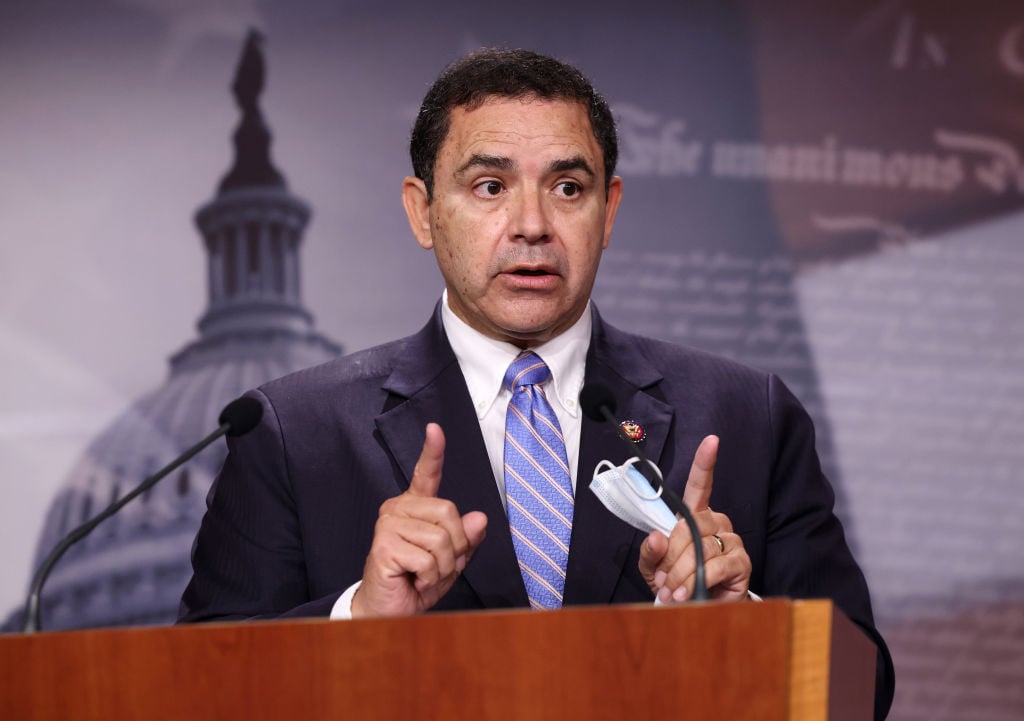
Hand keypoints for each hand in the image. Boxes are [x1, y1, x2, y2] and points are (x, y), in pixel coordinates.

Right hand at [351, 423, 487, 616]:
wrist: (389, 611)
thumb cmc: (418, 582)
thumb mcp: (452, 560)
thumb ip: (466, 539)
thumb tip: (480, 518)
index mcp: (415, 507)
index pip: (426, 474)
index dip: (433, 451)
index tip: (435, 428)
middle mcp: (398, 508)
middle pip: (449, 512)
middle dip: (455, 546)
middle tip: (437, 565)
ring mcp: (388, 524)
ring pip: (441, 538)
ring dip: (442, 566)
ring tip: (423, 574)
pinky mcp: (384, 544)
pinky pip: (427, 558)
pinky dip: (429, 576)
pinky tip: (413, 580)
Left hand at [638, 435, 750, 601]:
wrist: (696, 613)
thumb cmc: (676, 582)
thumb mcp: (653, 567)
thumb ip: (650, 551)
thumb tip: (658, 537)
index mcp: (695, 515)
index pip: (700, 484)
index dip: (705, 462)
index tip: (712, 440)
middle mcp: (717, 522)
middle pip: (690, 526)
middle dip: (671, 554)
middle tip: (663, 578)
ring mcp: (732, 540)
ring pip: (701, 547)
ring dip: (681, 572)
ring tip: (673, 590)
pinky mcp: (742, 562)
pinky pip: (717, 565)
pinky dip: (698, 580)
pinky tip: (688, 593)